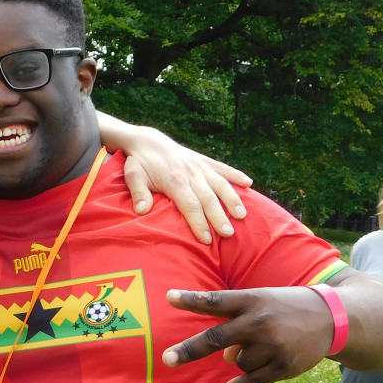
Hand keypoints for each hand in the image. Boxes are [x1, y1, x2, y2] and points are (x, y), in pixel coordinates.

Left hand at [122, 128, 251, 243]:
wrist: (148, 142)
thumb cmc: (140, 164)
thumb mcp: (133, 176)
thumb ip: (138, 193)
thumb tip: (141, 211)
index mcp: (174, 180)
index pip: (189, 205)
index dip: (198, 223)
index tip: (206, 240)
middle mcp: (191, 173)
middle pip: (208, 198)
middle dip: (219, 217)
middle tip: (228, 234)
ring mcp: (200, 166)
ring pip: (220, 184)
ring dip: (232, 199)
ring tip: (242, 215)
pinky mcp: (204, 161)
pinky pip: (223, 168)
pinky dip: (236, 175)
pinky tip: (248, 184)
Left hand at [161, 287, 333, 382]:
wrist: (333, 317)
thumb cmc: (283, 308)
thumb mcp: (261, 304)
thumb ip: (235, 325)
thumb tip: (224, 358)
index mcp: (251, 300)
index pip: (215, 300)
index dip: (191, 300)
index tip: (169, 297)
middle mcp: (260, 322)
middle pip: (216, 338)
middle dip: (189, 349)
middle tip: (167, 359)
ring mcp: (273, 345)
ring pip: (236, 362)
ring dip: (241, 358)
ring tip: (264, 345)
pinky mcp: (285, 366)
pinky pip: (251, 380)